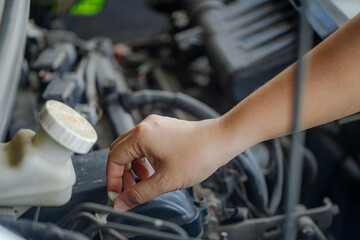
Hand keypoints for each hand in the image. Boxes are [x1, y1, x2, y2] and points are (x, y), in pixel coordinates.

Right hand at [106, 115, 229, 210]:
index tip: (117, 194)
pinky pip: (146, 144)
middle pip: (121, 151)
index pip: (114, 158)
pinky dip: (145, 159)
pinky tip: (154, 171)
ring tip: (145, 182)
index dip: (113, 179)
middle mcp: (146, 126)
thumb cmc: (199, 154)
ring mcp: (156, 126)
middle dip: (122, 173)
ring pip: (133, 148)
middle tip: (129, 191)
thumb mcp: (166, 180)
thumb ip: (140, 193)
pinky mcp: (165, 129)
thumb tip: (122, 203)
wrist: (221, 140)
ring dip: (134, 167)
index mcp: (141, 135)